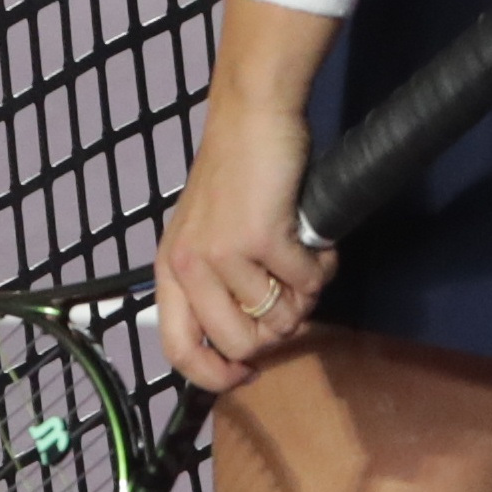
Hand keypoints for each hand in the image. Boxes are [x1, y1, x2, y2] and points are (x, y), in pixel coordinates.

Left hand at [152, 90, 330, 391]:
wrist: (253, 116)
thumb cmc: (235, 174)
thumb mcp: (205, 234)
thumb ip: (215, 283)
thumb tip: (248, 343)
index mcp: (170, 269)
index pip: (178, 349)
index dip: (214, 376)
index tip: (246, 373)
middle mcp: (190, 267)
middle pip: (240, 343)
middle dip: (277, 331)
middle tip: (291, 296)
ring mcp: (224, 253)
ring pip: (281, 316)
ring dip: (304, 294)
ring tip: (303, 259)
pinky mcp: (262, 237)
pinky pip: (307, 282)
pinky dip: (322, 267)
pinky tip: (316, 242)